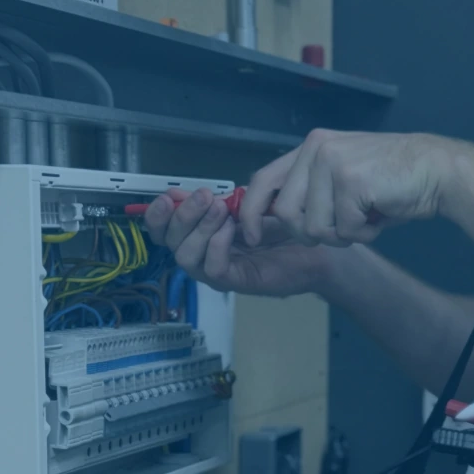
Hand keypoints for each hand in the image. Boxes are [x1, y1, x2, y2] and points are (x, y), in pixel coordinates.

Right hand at [142, 188, 331, 296]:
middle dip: (182, 216)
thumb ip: (212, 200)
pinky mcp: (237, 281)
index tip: (167, 197)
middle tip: (205, 196)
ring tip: (220, 209)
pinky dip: (217, 246)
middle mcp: (203, 255)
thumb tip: (176, 192)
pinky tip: (232, 229)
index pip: (164, 231)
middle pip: (171, 243)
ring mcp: (218, 271)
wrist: (316, 242)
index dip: (158, 216)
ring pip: (186, 257)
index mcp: (199, 235)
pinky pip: (213, 269)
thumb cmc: (280, 224)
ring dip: (199, 229)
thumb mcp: (242, 204)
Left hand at [239, 129, 473, 247]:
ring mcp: (332, 162)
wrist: (437, 170)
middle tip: (344, 228)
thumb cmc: (394, 181)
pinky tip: (380, 217)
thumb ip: (312, 190)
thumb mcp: (343, 178)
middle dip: (312, 234)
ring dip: (342, 235)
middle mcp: (316, 148)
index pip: (263, 180)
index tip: (254, 238)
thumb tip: (276, 217)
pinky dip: (363, 235)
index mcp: (311, 147)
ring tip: (366, 219)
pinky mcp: (350, 180)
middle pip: (285, 213)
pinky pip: (343, 229)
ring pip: (314, 227)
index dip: (253, 214)